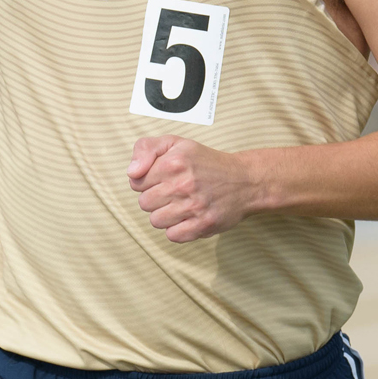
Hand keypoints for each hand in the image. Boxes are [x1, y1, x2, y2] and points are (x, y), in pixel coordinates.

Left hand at [127, 136, 259, 242]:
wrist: (245, 180)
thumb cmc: (206, 162)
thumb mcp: (176, 143)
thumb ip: (146, 149)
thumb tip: (132, 173)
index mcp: (174, 162)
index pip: (136, 182)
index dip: (147, 181)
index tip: (162, 178)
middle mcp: (183, 184)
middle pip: (144, 203)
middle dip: (155, 198)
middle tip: (173, 191)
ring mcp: (194, 206)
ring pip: (155, 221)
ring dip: (165, 214)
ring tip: (180, 204)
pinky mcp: (203, 225)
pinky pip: (172, 235)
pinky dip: (177, 229)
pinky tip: (188, 217)